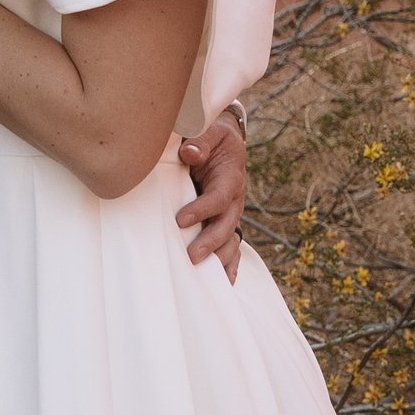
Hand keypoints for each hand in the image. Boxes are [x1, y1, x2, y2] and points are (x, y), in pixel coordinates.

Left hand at [176, 114, 246, 281]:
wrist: (225, 142)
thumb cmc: (213, 136)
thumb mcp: (210, 131)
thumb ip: (200, 141)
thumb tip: (189, 152)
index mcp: (230, 178)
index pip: (218, 198)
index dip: (202, 210)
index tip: (180, 220)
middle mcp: (234, 200)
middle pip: (226, 226)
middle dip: (210, 243)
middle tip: (191, 257)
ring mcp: (231, 214)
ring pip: (231, 241)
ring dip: (220, 260)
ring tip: (208, 279)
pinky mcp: (225, 222)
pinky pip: (231, 247)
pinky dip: (229, 266)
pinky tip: (223, 283)